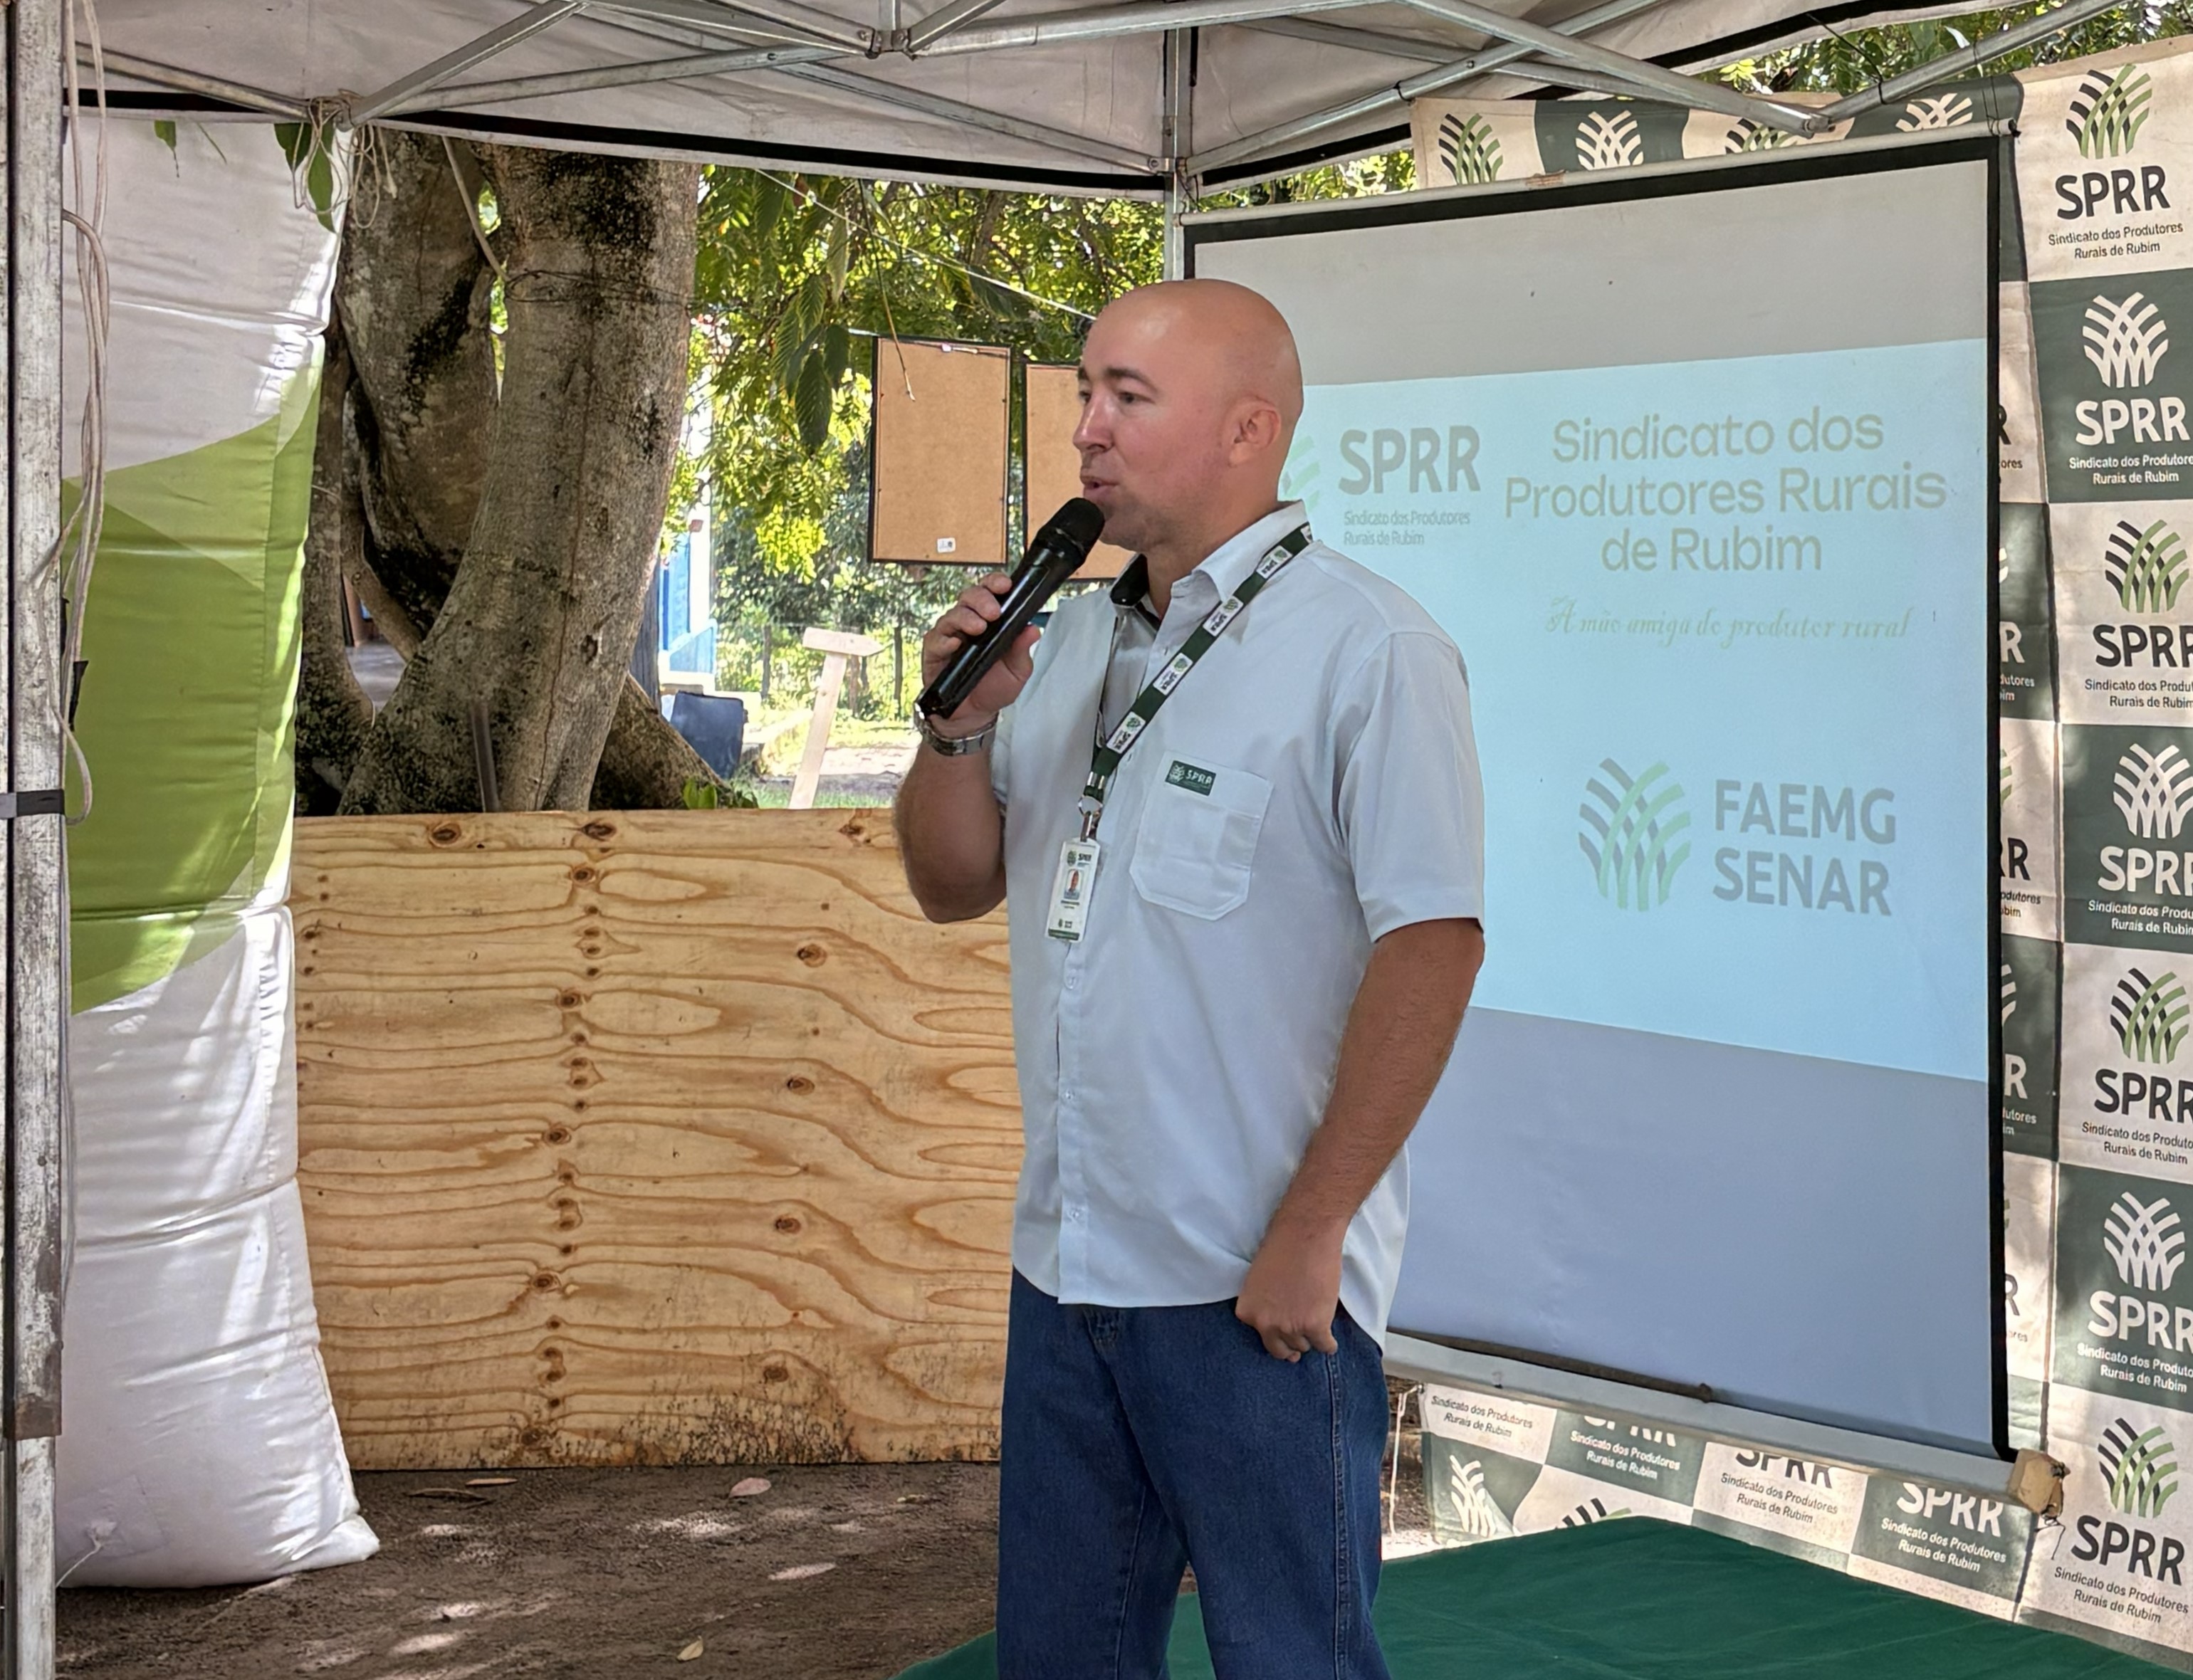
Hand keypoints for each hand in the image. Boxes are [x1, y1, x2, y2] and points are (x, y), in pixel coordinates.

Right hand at [920, 573, 1039, 735]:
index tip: (1006, 585)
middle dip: (982, 599)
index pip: (990, 592)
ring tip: (979, 628)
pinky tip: (956, 643)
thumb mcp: (1017, 671)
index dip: (996, 583)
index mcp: (990, 621)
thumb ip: (1023, 650)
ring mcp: (949, 634)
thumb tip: (1032, 629)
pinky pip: (936, 638)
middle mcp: (968, 622)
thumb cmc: (994, 688)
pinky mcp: (934, 650)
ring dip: (966, 617)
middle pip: (970, 596)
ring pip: (953, 614)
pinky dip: (946, 639)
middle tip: (994, 612)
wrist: (973, 714)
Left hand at [1235, 1226, 1343, 1361]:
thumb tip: (1277, 1323)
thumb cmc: (1282, 1247)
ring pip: (1303, 1346)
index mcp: (1247, 1312)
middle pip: (1280, 1348)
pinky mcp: (1316, 1326)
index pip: (1261, 1335)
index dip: (1275, 1329)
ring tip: (1316, 1326)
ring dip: (1310, 1338)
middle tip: (1297, 1346)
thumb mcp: (1259, 1280)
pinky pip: (1325, 1346)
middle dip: (1290, 1345)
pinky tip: (1330, 1341)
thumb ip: (1264, 1305)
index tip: (1283, 1327)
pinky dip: (1329, 1344)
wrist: (1306, 1233)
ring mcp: (1291, 1327)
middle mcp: (1265, 1324)